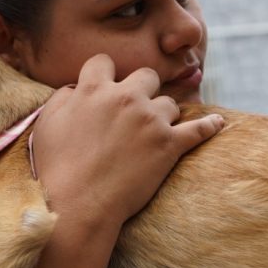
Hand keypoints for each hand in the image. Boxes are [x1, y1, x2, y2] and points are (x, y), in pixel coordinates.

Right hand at [30, 54, 223, 231]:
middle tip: (137, 110)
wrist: (78, 205)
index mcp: (94, 89)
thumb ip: (63, 98)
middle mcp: (126, 97)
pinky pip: (199, 130)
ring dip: (164, 115)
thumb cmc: (57, 168)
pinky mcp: (169, 146)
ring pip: (170, 103)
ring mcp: (151, 120)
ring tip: (156, 133)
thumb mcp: (47, 124)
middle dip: (143, 89)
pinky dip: (211, 126)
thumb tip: (76, 89)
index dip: (105, 74)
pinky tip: (220, 123)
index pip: (104, 61)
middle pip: (147, 75)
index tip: (107, 86)